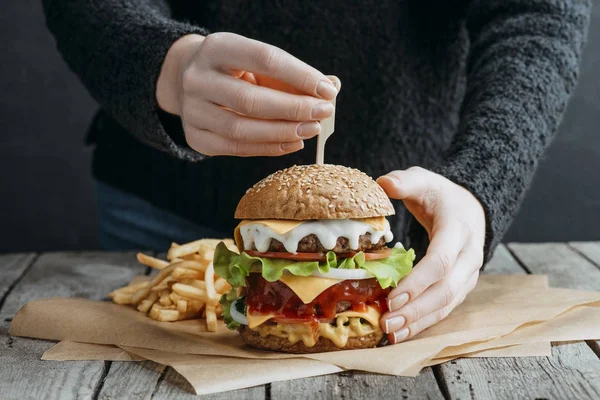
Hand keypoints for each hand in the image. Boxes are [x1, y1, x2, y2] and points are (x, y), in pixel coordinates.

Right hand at [156, 32, 337, 156]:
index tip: (327, 90)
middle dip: (293, 109)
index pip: (264, 59)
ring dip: (282, 132)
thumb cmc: (236, 71)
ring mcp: (192, 110)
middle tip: (323, 113)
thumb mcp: (259, 63)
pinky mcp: (196, 137)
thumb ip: (293, 75)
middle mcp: (197, 78)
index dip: (299, 76)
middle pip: (250, 100)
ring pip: (241, 129)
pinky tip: (292, 143)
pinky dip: (269, 148)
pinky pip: (236, 148)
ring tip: (310, 130)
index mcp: (217, 48)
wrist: (189, 81)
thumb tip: (332, 88)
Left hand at [376, 167, 485, 343]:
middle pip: (445, 289)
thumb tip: (383, 183)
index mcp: (458, 229)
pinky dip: (424, 322)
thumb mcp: (424, 180)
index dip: (418, 281)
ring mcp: (468, 274)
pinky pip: (445, 308)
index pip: (441, 261)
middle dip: (416, 309)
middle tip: (387, 321)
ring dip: (419, 321)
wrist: (471, 208)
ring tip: (391, 332)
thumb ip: (405, 181)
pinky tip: (402, 332)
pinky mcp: (462, 286)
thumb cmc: (441, 195)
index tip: (393, 297)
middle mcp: (468, 256)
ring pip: (447, 304)